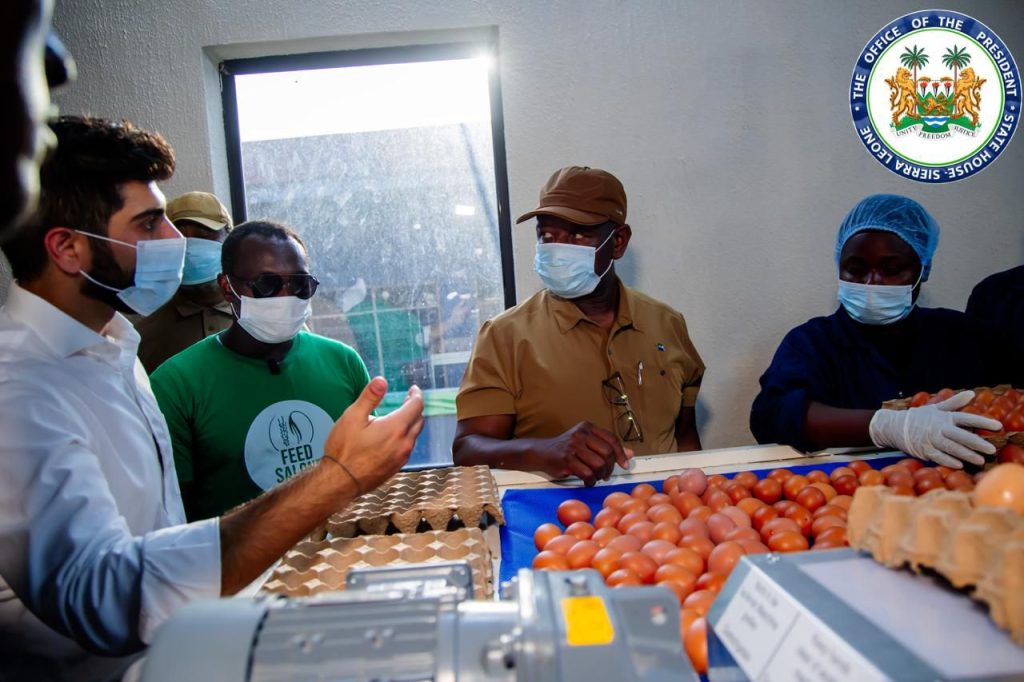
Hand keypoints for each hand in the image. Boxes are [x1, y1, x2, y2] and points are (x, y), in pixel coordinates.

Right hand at [322, 377, 424, 491]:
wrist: (339, 482)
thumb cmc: (344, 449)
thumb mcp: (353, 417)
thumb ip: (369, 397)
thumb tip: (381, 380)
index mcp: (396, 427)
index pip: (416, 406)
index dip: (416, 395)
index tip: (412, 389)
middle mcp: (404, 443)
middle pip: (419, 420)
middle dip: (415, 408)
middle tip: (407, 400)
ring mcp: (401, 457)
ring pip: (414, 435)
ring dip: (411, 423)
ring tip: (399, 416)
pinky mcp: (396, 467)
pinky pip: (407, 448)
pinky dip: (405, 437)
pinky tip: (392, 436)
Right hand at [536, 421, 632, 486]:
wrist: (541, 452)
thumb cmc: (566, 449)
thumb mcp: (587, 444)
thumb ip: (607, 447)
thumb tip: (629, 454)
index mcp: (587, 427)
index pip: (611, 439)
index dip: (620, 453)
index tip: (624, 464)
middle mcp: (581, 434)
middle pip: (607, 452)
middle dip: (609, 467)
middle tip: (605, 474)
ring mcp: (573, 446)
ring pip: (598, 464)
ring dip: (600, 475)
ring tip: (595, 477)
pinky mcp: (567, 459)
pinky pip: (587, 473)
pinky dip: (590, 481)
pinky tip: (587, 481)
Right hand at [868, 390, 1000, 467]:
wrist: (894, 426)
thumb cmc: (918, 417)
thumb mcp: (935, 408)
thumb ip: (954, 403)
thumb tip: (971, 393)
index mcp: (944, 416)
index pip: (967, 418)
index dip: (982, 422)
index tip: (998, 426)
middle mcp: (939, 427)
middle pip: (961, 435)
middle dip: (977, 443)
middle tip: (991, 450)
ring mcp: (931, 439)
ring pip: (952, 448)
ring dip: (967, 455)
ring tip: (980, 460)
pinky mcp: (923, 449)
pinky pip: (938, 456)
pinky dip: (949, 461)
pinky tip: (960, 465)